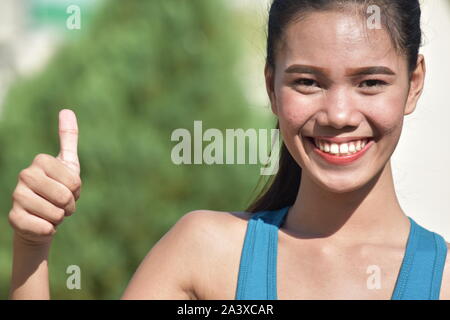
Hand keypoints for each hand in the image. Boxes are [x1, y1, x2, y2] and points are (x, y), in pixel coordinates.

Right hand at [8, 109, 80, 245]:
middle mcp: (25, 175)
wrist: (42, 216)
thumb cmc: (58, 186)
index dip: (76, 191)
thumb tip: (66, 110)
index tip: (68, 188)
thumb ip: (68, 137)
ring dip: (60, 218)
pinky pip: (43, 228)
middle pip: (64, 197)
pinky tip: (44, 224)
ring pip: (55, 214)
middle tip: (62, 204)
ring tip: (52, 212)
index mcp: (41, 161)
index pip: (74, 182)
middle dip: (69, 206)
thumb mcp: (67, 162)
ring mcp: (17, 196)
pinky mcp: (14, 218)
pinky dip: (50, 230)